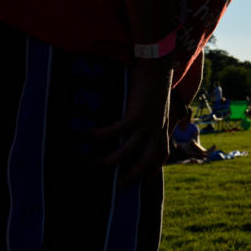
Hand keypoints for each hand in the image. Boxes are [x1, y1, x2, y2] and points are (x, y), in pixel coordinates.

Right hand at [93, 57, 173, 186]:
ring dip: (109, 160)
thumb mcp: (157, 103)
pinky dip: (100, 135)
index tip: (147, 181)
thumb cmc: (155, 82)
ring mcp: (147, 122)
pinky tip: (87, 135)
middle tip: (119, 185)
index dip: (155, 169)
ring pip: (127, 151)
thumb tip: (139, 121)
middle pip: (147, 159)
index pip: (162, 153)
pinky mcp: (136, 114)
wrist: (157, 66)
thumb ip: (151, 115)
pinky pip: (115, 130)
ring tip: (92, 164)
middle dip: (134, 175)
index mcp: (163, 126)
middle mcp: (157, 128)